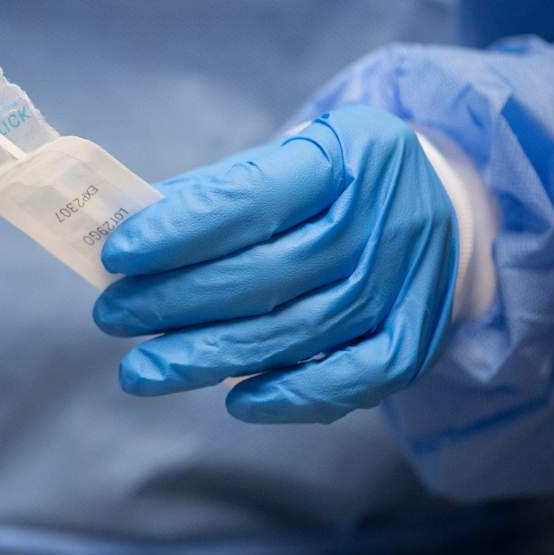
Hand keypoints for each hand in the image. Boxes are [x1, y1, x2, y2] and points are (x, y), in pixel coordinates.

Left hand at [93, 106, 456, 422]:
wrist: (439, 203)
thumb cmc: (334, 184)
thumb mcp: (286, 159)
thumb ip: (214, 193)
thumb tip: (130, 238)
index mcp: (348, 155)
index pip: (251, 198)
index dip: (179, 232)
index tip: (117, 256)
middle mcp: (385, 220)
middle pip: (267, 274)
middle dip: (176, 300)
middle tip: (114, 316)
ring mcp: (407, 286)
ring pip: (296, 332)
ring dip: (208, 357)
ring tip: (141, 370)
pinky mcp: (416, 341)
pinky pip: (351, 381)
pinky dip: (289, 395)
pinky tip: (233, 399)